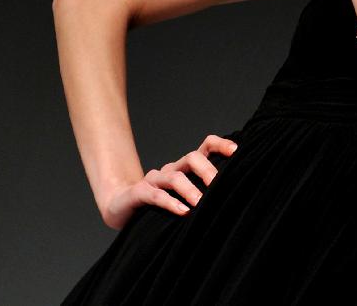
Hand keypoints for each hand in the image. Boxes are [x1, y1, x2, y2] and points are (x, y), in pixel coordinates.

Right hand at [98, 134, 238, 230]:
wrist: (119, 209)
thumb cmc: (159, 206)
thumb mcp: (185, 199)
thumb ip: (203, 196)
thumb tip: (234, 200)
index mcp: (184, 168)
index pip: (204, 148)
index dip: (220, 145)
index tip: (236, 151)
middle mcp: (171, 169)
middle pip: (192, 158)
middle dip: (207, 171)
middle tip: (219, 185)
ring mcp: (154, 180)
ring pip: (174, 177)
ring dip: (189, 189)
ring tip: (200, 203)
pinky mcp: (139, 193)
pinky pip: (156, 195)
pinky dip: (170, 202)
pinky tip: (182, 211)